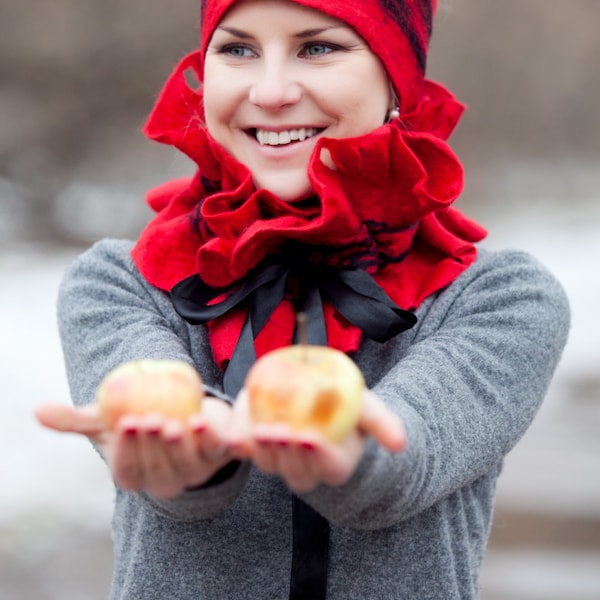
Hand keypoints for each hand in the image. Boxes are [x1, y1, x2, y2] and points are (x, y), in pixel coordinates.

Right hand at [35, 398, 233, 498]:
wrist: (181, 409)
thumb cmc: (137, 418)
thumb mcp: (107, 419)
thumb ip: (76, 420)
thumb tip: (38, 411)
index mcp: (136, 476)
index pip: (128, 473)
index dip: (126, 452)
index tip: (123, 424)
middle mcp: (165, 479)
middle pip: (157, 471)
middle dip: (152, 447)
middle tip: (148, 418)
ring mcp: (194, 470)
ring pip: (186, 465)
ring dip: (179, 445)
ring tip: (171, 421)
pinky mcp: (218, 454)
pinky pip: (215, 451)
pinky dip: (209, 438)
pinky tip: (200, 420)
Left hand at [227, 390, 405, 493]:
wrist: (316, 398)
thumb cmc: (346, 408)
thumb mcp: (366, 407)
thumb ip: (381, 422)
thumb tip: (400, 443)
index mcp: (337, 463)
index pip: (331, 467)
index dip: (320, 456)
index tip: (310, 436)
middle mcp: (307, 468)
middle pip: (296, 471)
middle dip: (286, 454)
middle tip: (278, 432)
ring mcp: (278, 460)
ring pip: (268, 465)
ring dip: (262, 450)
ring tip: (259, 428)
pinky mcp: (254, 445)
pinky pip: (243, 449)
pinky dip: (237, 439)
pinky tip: (235, 429)